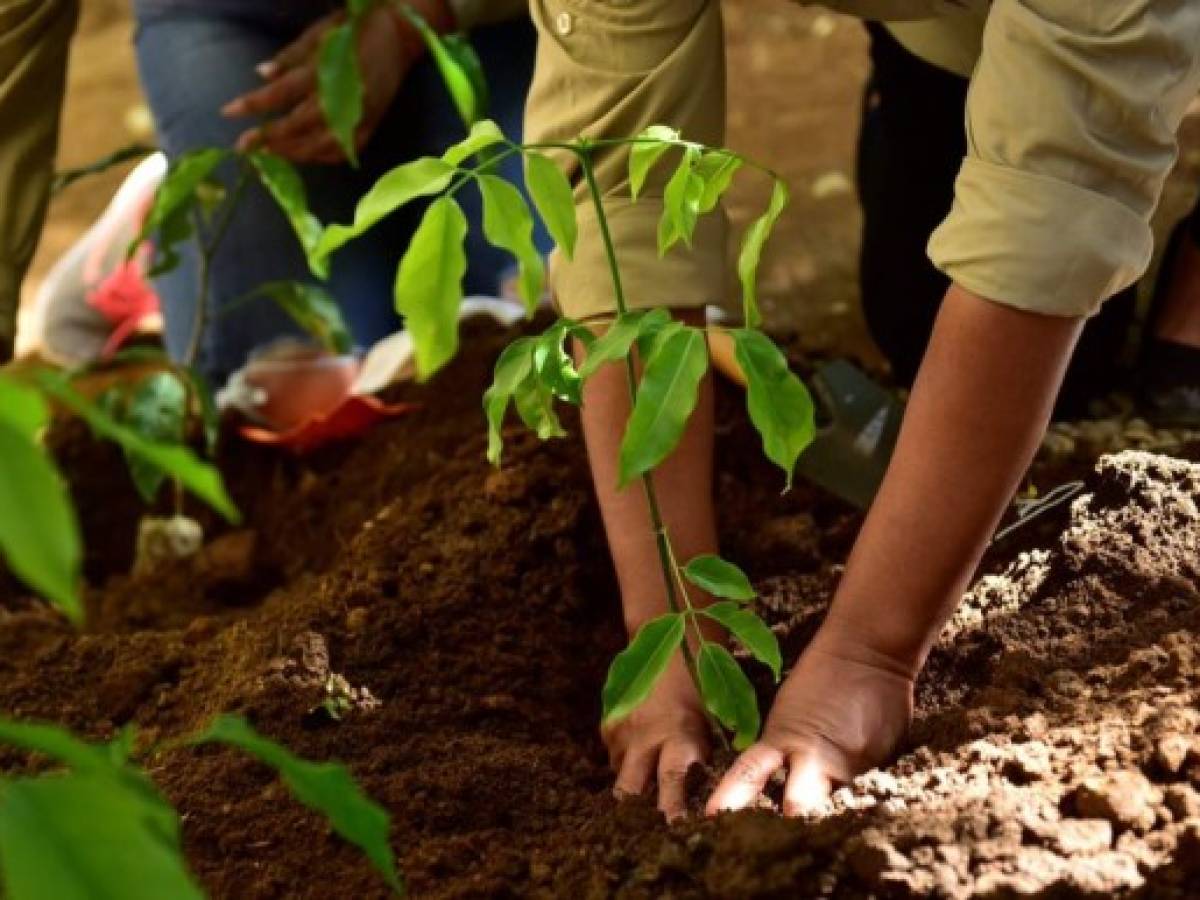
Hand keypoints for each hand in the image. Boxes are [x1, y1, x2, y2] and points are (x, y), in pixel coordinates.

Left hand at [220, 5, 429, 163]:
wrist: (402, 36)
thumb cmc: (357, 28)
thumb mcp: (320, 34)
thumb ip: (291, 57)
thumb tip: (261, 75)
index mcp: (325, 71)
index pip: (282, 94)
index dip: (254, 106)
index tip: (228, 114)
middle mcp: (341, 98)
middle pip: (298, 127)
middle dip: (269, 138)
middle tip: (244, 146)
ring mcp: (359, 116)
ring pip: (320, 146)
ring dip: (292, 152)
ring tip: (271, 152)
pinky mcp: (372, 126)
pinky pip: (343, 151)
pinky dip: (321, 157)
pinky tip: (304, 155)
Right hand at [603, 652, 710, 820]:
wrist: (666, 644)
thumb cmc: (700, 687)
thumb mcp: (712, 720)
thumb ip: (704, 754)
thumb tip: (708, 794)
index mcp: (679, 737)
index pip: (672, 783)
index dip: (672, 812)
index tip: (675, 832)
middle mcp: (646, 738)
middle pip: (629, 791)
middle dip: (633, 815)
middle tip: (640, 829)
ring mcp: (623, 731)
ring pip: (619, 776)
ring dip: (631, 785)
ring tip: (645, 784)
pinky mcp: (608, 723)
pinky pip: (612, 755)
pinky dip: (625, 761)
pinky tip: (640, 753)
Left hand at [706, 622, 913, 816]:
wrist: (868, 650)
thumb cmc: (821, 677)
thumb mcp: (788, 714)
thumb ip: (780, 752)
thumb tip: (774, 792)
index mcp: (784, 738)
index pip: (750, 774)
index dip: (732, 799)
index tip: (713, 819)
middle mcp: (818, 758)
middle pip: (796, 807)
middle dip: (783, 827)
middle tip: (768, 843)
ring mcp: (853, 766)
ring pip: (834, 809)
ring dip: (821, 821)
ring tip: (810, 836)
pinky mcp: (882, 767)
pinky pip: (866, 794)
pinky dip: (857, 803)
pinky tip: (856, 802)